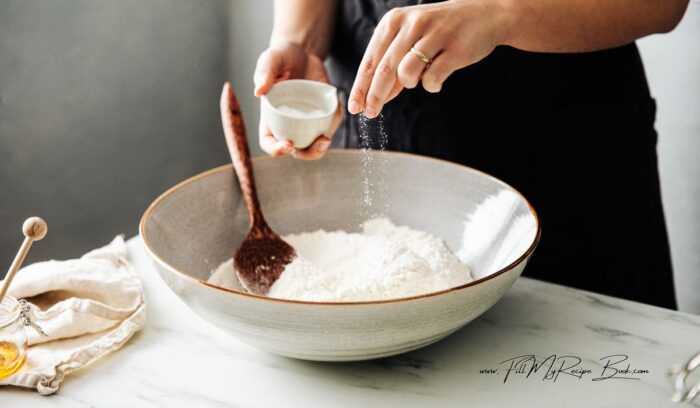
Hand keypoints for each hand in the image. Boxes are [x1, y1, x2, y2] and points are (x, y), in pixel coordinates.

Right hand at [254, 40, 343, 159]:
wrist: (302, 52)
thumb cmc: (281, 57)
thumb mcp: (270, 60)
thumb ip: (264, 73)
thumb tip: (258, 92)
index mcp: (270, 117)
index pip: (269, 142)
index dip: (276, 150)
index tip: (288, 144)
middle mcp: (288, 123)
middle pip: (296, 150)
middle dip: (308, 153)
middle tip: (319, 142)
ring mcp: (306, 121)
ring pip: (314, 143)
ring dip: (322, 146)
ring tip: (326, 137)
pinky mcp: (322, 114)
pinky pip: (329, 125)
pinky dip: (335, 122)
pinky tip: (337, 110)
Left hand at [347, 0, 511, 117]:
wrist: (485, 15)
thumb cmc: (440, 30)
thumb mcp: (410, 38)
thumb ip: (392, 64)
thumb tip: (375, 97)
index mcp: (394, 20)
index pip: (371, 60)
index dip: (360, 87)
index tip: (354, 107)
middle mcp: (412, 24)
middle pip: (384, 70)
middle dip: (374, 96)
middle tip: (370, 113)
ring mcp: (435, 34)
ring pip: (406, 74)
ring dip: (409, 84)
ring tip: (419, 78)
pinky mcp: (455, 49)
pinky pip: (432, 79)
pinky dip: (431, 85)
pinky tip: (436, 79)